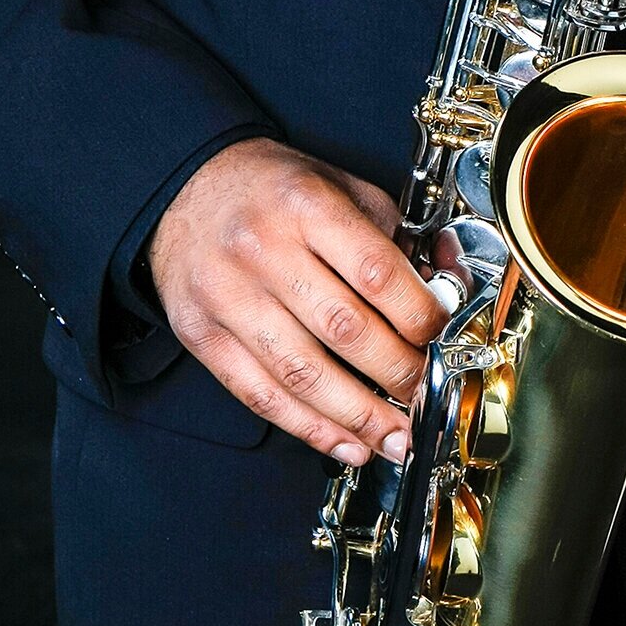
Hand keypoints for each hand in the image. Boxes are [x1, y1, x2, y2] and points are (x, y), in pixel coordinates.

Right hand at [147, 138, 444, 466]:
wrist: (184, 186)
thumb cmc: (268, 187)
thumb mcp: (336, 182)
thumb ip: (390, 232)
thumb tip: (441, 287)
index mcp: (305, 205)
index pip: (375, 271)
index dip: (418, 314)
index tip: (440, 335)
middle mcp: (263, 250)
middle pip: (343, 328)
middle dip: (397, 372)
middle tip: (426, 390)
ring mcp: (228, 297)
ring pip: (302, 373)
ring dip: (359, 416)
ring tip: (397, 437)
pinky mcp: (202, 336)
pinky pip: (260, 394)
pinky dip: (309, 428)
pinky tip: (346, 443)